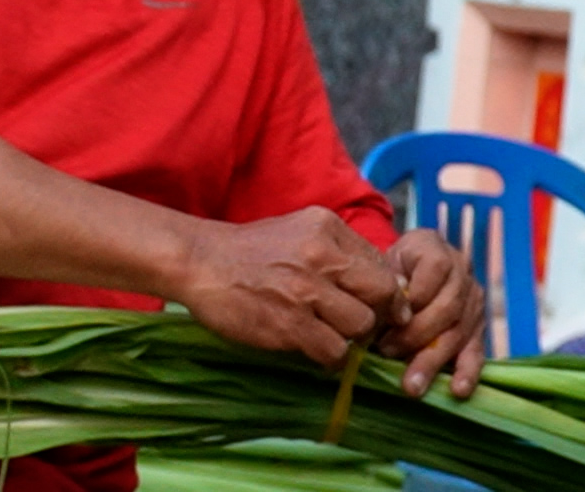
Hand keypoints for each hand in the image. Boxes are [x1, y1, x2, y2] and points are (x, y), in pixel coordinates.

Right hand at [172, 207, 409, 367]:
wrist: (199, 261)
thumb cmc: (249, 251)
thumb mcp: (299, 231)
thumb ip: (338, 251)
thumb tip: (382, 284)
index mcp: (327, 227)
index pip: (382, 265)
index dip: (385, 292)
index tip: (374, 306)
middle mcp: (322, 255)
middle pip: (382, 294)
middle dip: (377, 314)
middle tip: (360, 325)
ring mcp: (306, 290)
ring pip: (361, 325)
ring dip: (350, 338)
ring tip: (329, 335)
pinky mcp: (290, 324)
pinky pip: (335, 351)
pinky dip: (330, 358)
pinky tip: (315, 350)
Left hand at [377, 229, 484, 398]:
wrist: (410, 265)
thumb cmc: (391, 268)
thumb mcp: (382, 262)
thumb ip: (387, 282)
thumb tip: (390, 311)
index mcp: (435, 248)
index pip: (433, 270)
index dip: (412, 297)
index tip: (387, 318)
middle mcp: (462, 272)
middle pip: (446, 308)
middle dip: (415, 335)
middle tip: (386, 353)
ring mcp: (474, 301)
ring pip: (457, 333)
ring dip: (432, 361)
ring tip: (412, 385)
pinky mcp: (479, 328)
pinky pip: (476, 351)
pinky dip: (467, 372)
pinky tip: (457, 389)